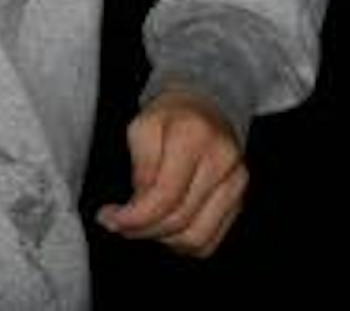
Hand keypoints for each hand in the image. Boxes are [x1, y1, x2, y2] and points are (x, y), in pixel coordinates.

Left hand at [93, 88, 246, 256]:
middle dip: (142, 229)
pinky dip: (183, 242)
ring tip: (141, 225)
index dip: (134, 216)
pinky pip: (210, 239)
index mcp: (195, 136)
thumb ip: (141, 168)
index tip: (110, 219)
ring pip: (197, 238)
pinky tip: (164, 228)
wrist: (206, 107)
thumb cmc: (171, 115)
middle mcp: (223, 161)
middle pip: (180, 220)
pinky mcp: (239, 201)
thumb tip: (138, 207)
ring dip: (163, 239)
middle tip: (119, 223)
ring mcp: (236, 184)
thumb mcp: (142, 127)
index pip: (165, 195)